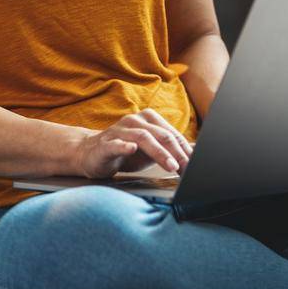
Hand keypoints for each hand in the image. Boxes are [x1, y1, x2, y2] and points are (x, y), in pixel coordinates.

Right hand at [71, 108, 195, 178]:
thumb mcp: (150, 150)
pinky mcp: (105, 143)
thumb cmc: (126, 151)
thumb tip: (194, 153)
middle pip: (161, 135)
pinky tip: (132, 149)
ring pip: (143, 138)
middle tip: (187, 168)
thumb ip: (169, 150)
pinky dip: (124, 146)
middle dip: (177, 153)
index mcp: (148, 119)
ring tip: (171, 166)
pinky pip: (116, 143)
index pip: (171, 134)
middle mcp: (135, 120)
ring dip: (159, 152)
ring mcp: (119, 130)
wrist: (91, 153)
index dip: (185, 151)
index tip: (195, 166)